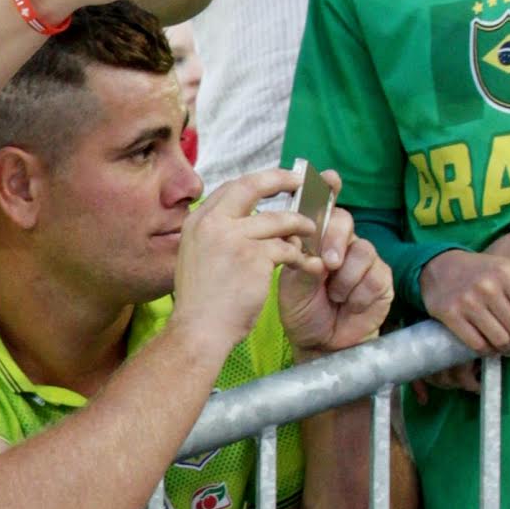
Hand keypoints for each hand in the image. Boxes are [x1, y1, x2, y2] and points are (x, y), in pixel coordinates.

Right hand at [169, 169, 326, 354]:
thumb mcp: (198, 256)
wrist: (199, 329)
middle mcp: (211, 223)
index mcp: (197, 222)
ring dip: (300, 224)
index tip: (277, 181)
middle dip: (281, 180)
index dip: (258, 181)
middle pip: (251, 186)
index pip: (231, 188)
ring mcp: (231, 237)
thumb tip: (250, 221)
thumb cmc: (202, 301)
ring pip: (278, 219)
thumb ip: (217, 235)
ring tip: (312, 233)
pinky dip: (301, 256)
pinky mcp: (253, 256)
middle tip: (303, 182)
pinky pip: (287, 247)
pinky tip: (308, 265)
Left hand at [276, 175, 394, 355]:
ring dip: (344, 277)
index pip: (323, 206)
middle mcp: (341, 242)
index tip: (328, 178)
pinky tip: (347, 303)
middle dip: (334, 239)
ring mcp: (364, 259)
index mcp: (315, 238)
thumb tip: (305, 232)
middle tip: (328, 263)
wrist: (318, 342)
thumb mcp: (292, 281)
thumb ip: (300, 256)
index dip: (327, 189)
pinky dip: (357, 293)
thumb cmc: (302, 308)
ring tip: (332, 296)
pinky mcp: (381, 279)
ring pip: (361, 249)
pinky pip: (374, 275)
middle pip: (344, 221)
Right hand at [418, 235, 509, 358]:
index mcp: (507, 273)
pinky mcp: (449, 314)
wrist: (440, 267)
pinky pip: (476, 344)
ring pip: (498, 339)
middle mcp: (487, 286)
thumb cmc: (484, 271)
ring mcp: (467, 301)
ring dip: (507, 349)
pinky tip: (490, 348)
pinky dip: (487, 351)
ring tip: (508, 347)